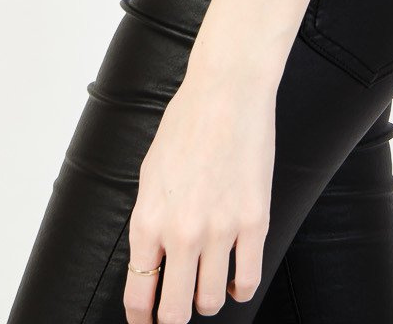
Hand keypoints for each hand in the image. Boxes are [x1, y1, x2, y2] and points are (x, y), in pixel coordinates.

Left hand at [124, 61, 276, 320]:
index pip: (138, 296)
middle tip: (176, 309)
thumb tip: (152, 262)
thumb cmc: (186, 124)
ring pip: (211, 301)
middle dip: (172, 318)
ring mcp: (221, 230)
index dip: (142, 320)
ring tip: (207, 283)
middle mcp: (182, 233)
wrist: (227, 92)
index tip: (147, 322)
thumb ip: (150, 222)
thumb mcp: (150, 174)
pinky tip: (233, 278)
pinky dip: (239, 289)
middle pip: (175, 313)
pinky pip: (248, 281)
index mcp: (148, 220)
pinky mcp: (254, 222)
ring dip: (206, 299)